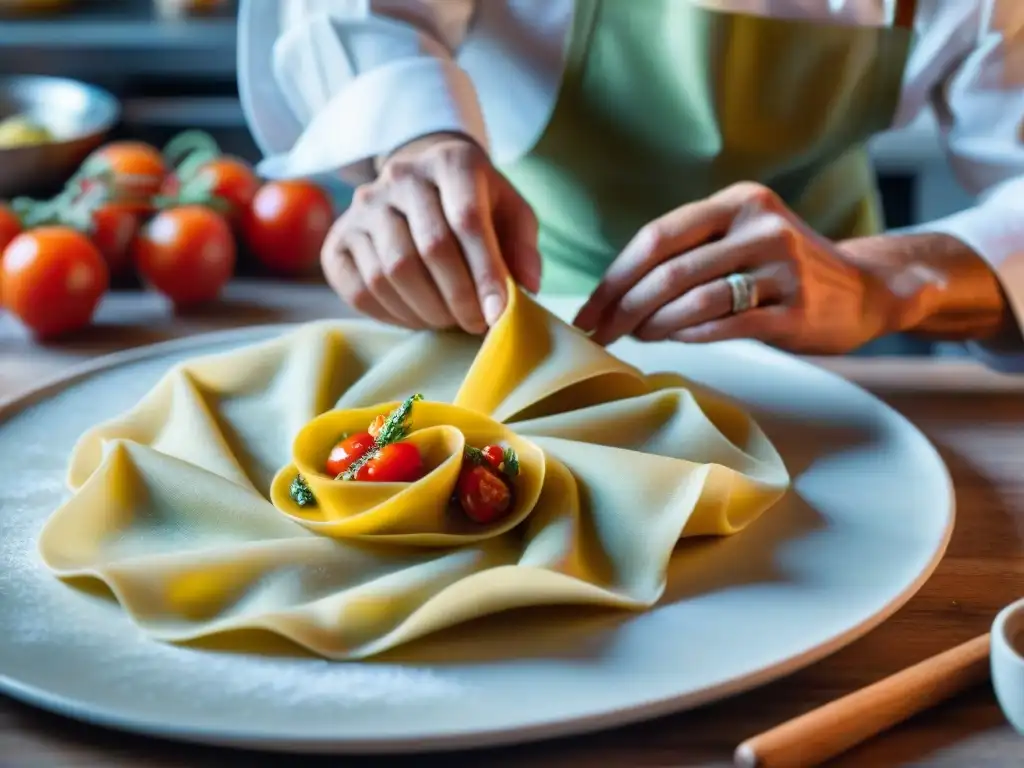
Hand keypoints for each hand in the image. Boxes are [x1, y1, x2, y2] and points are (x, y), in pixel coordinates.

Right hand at [321, 133, 540, 333]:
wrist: (422, 182)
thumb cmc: (476, 202)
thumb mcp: (510, 211)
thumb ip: (522, 245)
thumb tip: (526, 286)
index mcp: (450, 161)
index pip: (466, 219)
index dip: (485, 272)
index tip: (499, 313)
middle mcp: (400, 176)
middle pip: (428, 248)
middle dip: (459, 297)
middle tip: (475, 324)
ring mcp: (363, 206)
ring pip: (391, 272)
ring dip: (426, 310)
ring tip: (449, 320)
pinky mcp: (338, 238)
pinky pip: (360, 289)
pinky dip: (393, 314)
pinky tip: (418, 317)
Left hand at [573, 182, 908, 354]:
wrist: (864, 289)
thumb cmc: (781, 269)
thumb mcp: (740, 238)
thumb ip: (688, 252)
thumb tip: (616, 293)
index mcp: (737, 202)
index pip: (657, 236)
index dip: (615, 277)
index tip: (588, 310)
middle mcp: (760, 226)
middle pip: (669, 270)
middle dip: (624, 307)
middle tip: (600, 333)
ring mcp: (783, 267)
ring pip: (695, 298)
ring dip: (654, 324)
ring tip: (637, 337)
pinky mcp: (797, 309)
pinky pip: (727, 325)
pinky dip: (690, 336)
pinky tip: (673, 341)